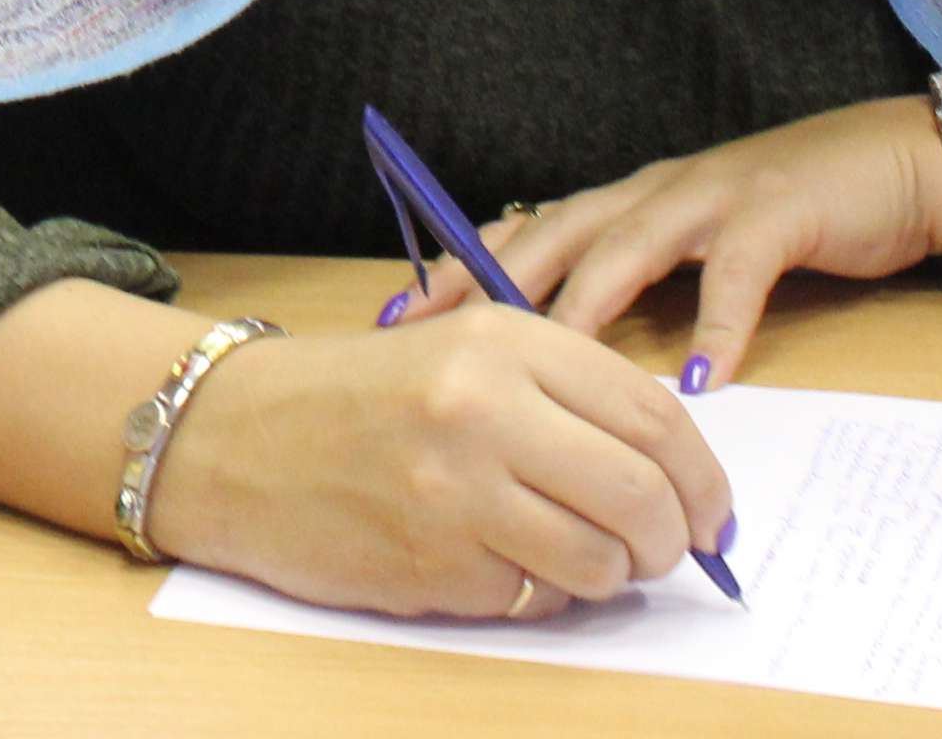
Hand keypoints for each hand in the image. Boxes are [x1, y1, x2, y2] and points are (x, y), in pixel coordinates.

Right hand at [146, 303, 738, 618]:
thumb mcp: (460, 350)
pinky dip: (540, 595)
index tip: (712, 511)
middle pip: (641, 495)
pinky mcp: (430, 565)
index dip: (704, 477)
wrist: (229, 434)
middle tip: (666, 551)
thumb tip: (674, 474)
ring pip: (598, 562)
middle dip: (673, 540)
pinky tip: (505, 565)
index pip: (653, 415)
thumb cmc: (356, 394)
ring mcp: (455, 493)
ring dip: (610, 576)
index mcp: (502, 341)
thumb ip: (563, 394)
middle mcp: (483, 410)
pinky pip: (533, 600)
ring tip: (580, 559)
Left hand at [397, 97, 941, 389]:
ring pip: (629, 246)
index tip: (395, 314)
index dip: (457, 266)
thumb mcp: (697, 246)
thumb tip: (566, 356)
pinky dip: (719, 325)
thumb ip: (637, 283)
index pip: (521, 230)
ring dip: (585, 301)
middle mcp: (654, 192)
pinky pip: (740, 273)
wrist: (898, 165)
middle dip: (490, 281)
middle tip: (436, 333)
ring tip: (548, 358)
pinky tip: (701, 381)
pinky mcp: (778, 215)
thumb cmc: (793, 215)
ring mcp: (713, 197)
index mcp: (626, 203)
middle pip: (553, 231)